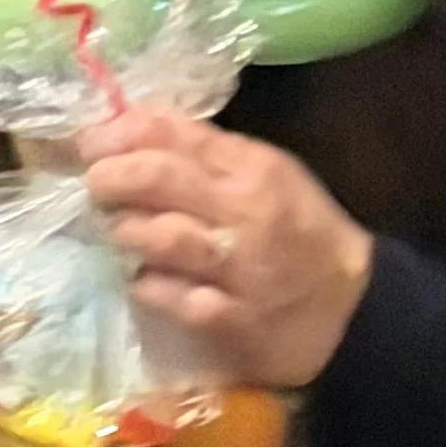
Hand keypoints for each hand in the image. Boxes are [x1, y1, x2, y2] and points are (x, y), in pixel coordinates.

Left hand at [79, 104, 374, 388]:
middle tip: (91, 182)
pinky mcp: (235, 321)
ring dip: (124, 230)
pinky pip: (174, 298)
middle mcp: (245, 213)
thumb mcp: (265, 172)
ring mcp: (240, 270)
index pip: (170, 133)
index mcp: (251, 167)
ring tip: (115, 228)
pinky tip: (141, 280)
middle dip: (109, 176)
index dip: (117, 132)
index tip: (88, 140)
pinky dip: (148, 286)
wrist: (357, 310)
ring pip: (160, 238)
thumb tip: (128, 125)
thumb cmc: (300, 229)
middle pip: (156, 179)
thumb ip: (203, 150)